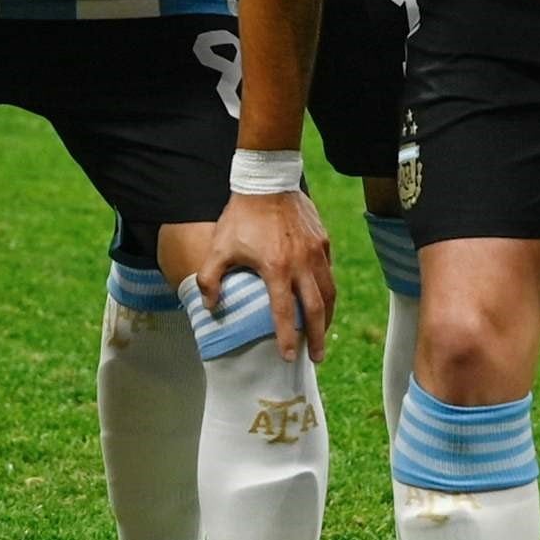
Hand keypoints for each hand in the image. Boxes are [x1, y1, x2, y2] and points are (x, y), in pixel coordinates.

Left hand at [193, 187, 334, 361]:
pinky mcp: (323, 241)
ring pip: (329, 292)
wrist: (266, 181)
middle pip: (315, 310)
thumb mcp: (219, 248)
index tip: (289, 357)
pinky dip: (328, 291)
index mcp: (275, 268)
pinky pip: (329, 272)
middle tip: (316, 358)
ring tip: (322, 334)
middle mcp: (301, 264)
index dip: (286, 337)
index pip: (283, 313)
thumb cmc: (240, 216)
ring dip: (327, 317)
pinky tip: (323, 300)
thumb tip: (210, 308)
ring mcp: (316, 252)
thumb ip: (210, 280)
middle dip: (316, 337)